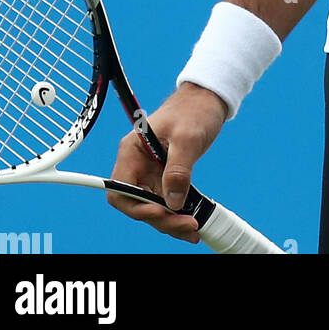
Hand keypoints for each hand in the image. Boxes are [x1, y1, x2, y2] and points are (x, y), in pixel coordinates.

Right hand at [105, 83, 227, 243]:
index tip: (161, 211)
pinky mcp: (165, 176)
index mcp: (132, 151)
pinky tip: (191, 222)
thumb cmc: (195, 110)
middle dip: (160, 219)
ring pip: (152, 207)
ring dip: (169, 222)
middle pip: (137, 204)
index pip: (120, 191)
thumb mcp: (187, 137)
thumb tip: (172, 202)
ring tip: (193, 230)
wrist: (208, 99)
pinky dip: (176, 214)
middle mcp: (137, 164)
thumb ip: (178, 169)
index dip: (136, 207)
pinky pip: (165, 202)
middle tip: (186, 226)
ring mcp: (150, 172)